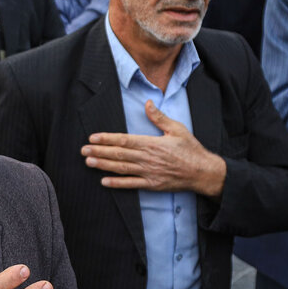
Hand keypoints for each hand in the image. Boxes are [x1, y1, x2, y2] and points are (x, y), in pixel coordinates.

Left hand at [82, 100, 226, 195]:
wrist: (204, 172)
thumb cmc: (191, 149)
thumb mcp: (177, 129)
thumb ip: (159, 118)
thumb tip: (147, 103)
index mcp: (152, 143)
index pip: (125, 140)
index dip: (107, 138)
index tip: (93, 137)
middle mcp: (148, 158)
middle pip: (119, 154)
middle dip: (99, 151)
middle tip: (83, 150)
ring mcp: (149, 173)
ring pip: (122, 168)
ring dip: (103, 165)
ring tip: (89, 162)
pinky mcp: (152, 185)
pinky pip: (131, 185)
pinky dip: (117, 183)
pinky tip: (104, 181)